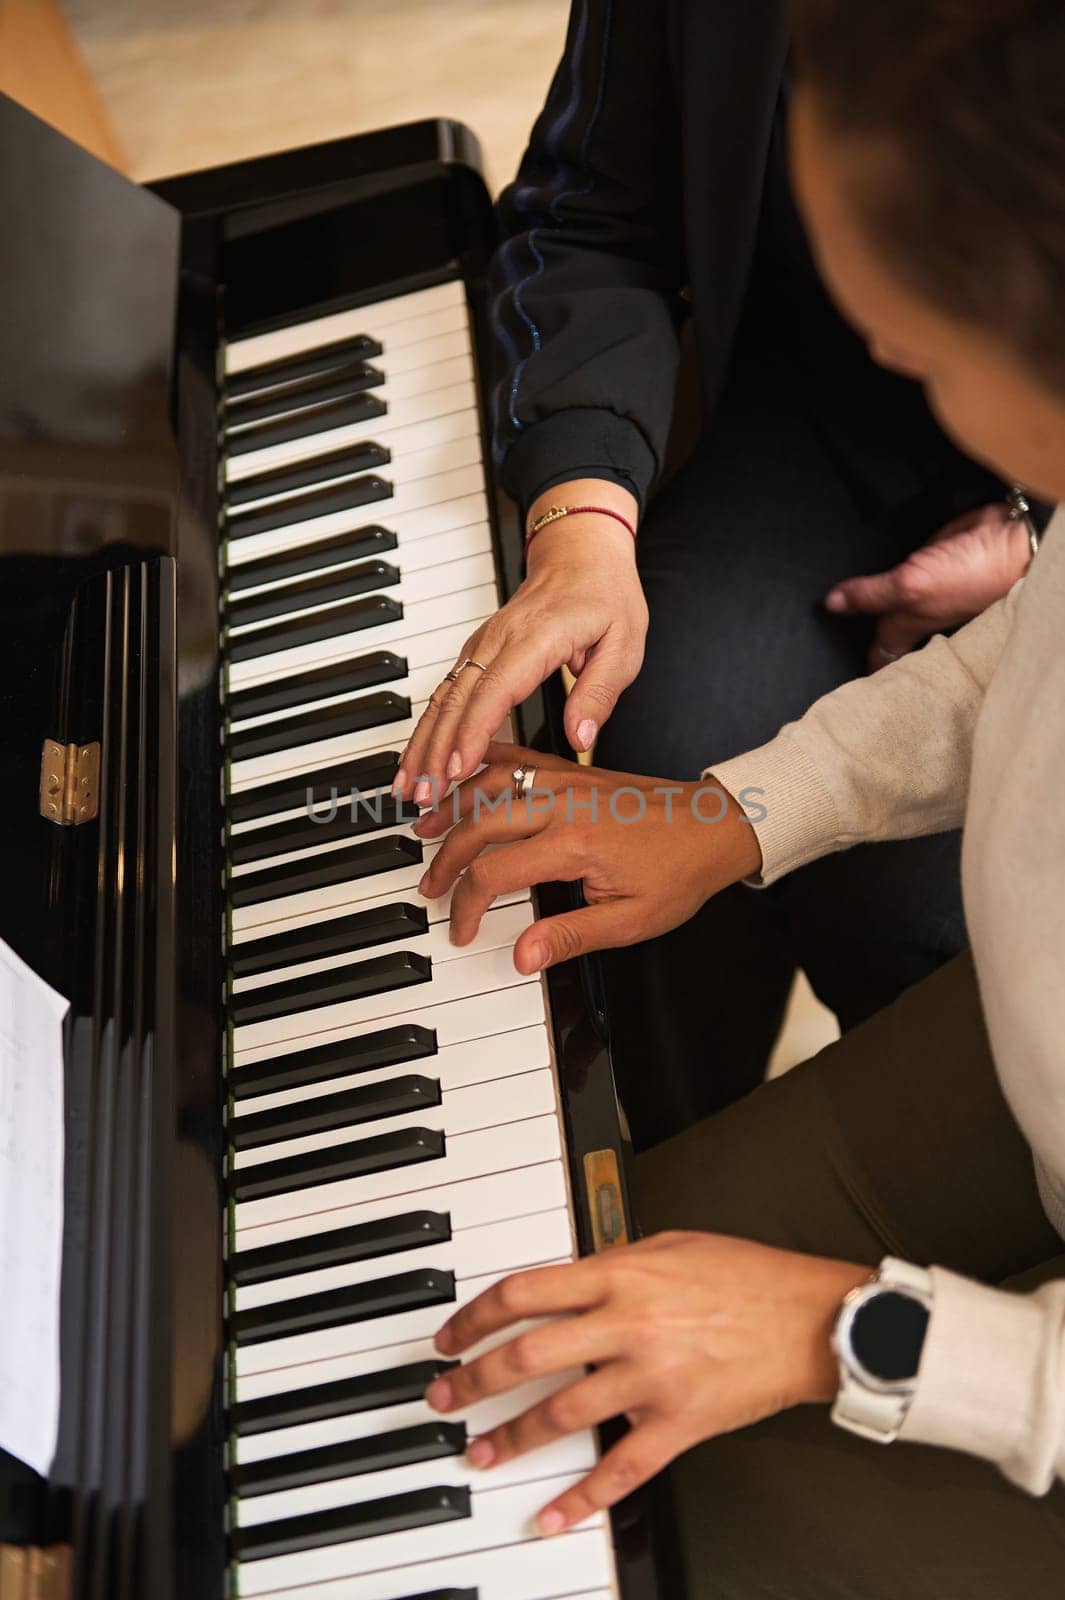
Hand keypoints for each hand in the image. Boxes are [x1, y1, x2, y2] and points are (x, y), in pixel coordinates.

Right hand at [393, 482, 647, 804]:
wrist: (580, 553)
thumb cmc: (605, 596)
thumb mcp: (624, 644)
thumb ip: (600, 693)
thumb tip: (579, 738)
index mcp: (536, 637)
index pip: (496, 690)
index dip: (473, 733)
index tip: (456, 769)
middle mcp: (498, 640)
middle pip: (457, 700)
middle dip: (435, 752)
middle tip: (425, 797)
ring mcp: (481, 646)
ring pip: (441, 698)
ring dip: (421, 745)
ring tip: (408, 789)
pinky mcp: (475, 653)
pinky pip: (444, 693)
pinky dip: (426, 728)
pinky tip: (415, 760)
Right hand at [412, 743, 761, 967]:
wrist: (715, 825)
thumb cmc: (679, 871)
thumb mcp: (631, 921)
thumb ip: (571, 936)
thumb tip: (522, 957)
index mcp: (575, 844)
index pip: (494, 874)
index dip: (467, 905)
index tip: (462, 928)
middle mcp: (563, 804)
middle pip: (479, 824)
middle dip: (445, 859)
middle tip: (429, 886)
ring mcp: (565, 781)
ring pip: (487, 783)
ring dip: (450, 805)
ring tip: (422, 827)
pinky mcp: (570, 771)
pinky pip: (512, 758)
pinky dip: (478, 767)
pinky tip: (459, 778)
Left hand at [426, 1232, 868, 1533]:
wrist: (810, 1318)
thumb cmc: (745, 1275)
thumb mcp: (669, 1245)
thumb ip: (613, 1263)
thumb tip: (568, 1280)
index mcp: (619, 1274)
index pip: (523, 1292)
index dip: (474, 1317)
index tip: (449, 1336)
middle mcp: (626, 1324)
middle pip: (526, 1355)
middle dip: (472, 1381)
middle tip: (442, 1398)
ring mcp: (651, 1377)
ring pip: (561, 1413)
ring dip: (511, 1438)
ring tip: (480, 1453)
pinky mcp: (679, 1422)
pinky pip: (620, 1468)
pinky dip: (582, 1498)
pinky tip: (552, 1515)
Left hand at [825, 501, 1032, 671]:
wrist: (1012, 540)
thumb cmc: (974, 575)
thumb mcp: (912, 586)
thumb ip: (871, 594)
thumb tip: (833, 603)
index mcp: (908, 625)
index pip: (880, 653)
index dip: (861, 665)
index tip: (839, 682)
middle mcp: (916, 608)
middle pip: (884, 628)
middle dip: (860, 635)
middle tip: (830, 648)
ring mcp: (925, 582)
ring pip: (890, 596)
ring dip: (870, 600)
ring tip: (841, 610)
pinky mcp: (932, 554)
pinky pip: (902, 564)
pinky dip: (887, 567)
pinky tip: (870, 566)